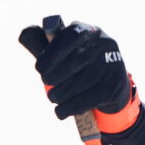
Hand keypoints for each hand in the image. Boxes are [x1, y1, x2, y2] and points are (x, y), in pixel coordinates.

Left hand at [19, 17, 144, 144]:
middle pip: (72, 65)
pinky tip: (60, 111)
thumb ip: (54, 50)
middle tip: (46, 84)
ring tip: (53, 97)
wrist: (114, 88)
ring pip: (76, 86)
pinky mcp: (112, 88)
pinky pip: (83, 102)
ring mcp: (111, 67)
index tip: (39, 69)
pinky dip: (66, 109)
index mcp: (90, 32)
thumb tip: (31, 42)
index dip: (51, 54)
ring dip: (58, 95)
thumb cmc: (83, 68)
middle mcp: (104, 46)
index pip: (69, 38)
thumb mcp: (72, 53)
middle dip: (52, 78)